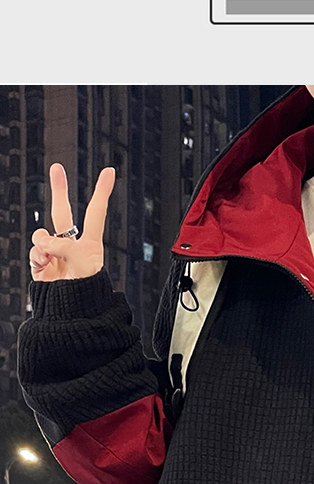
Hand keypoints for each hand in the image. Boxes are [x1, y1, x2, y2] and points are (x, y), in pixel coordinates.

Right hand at [29, 163, 114, 281]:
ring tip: (53, 257)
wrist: (71, 316)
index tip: (109, 172)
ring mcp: (54, 255)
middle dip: (59, 189)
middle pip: (62, 213)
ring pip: (42, 235)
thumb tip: (43, 243)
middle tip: (56, 167)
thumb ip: (63, 245)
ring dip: (45, 243)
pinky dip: (38, 258)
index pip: (96, 212)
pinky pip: (34, 252)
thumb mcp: (82, 262)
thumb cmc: (86, 292)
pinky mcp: (40, 266)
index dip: (102, 191)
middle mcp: (71, 246)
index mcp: (90, 244)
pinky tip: (46, 266)